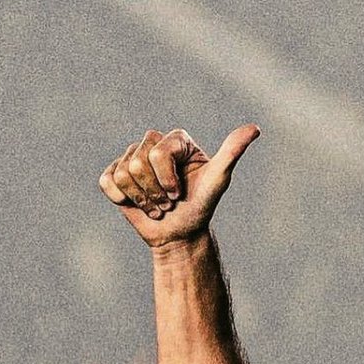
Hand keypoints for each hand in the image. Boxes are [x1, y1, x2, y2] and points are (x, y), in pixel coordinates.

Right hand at [97, 123, 260, 246]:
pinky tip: (137, 203)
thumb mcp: (218, 180)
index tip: (181, 193)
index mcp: (176, 139)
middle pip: (138, 163)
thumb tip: (255, 128)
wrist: (180, 234)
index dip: (168, 181)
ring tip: (157, 205)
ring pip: (123, 174)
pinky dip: (123, 199)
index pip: (158, 154)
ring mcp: (131, 157)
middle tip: (169, 202)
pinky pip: (108, 182)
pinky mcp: (114, 173)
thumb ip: (232, 153)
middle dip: (155, 192)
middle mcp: (153, 142)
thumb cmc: (201, 206)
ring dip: (142, 199)